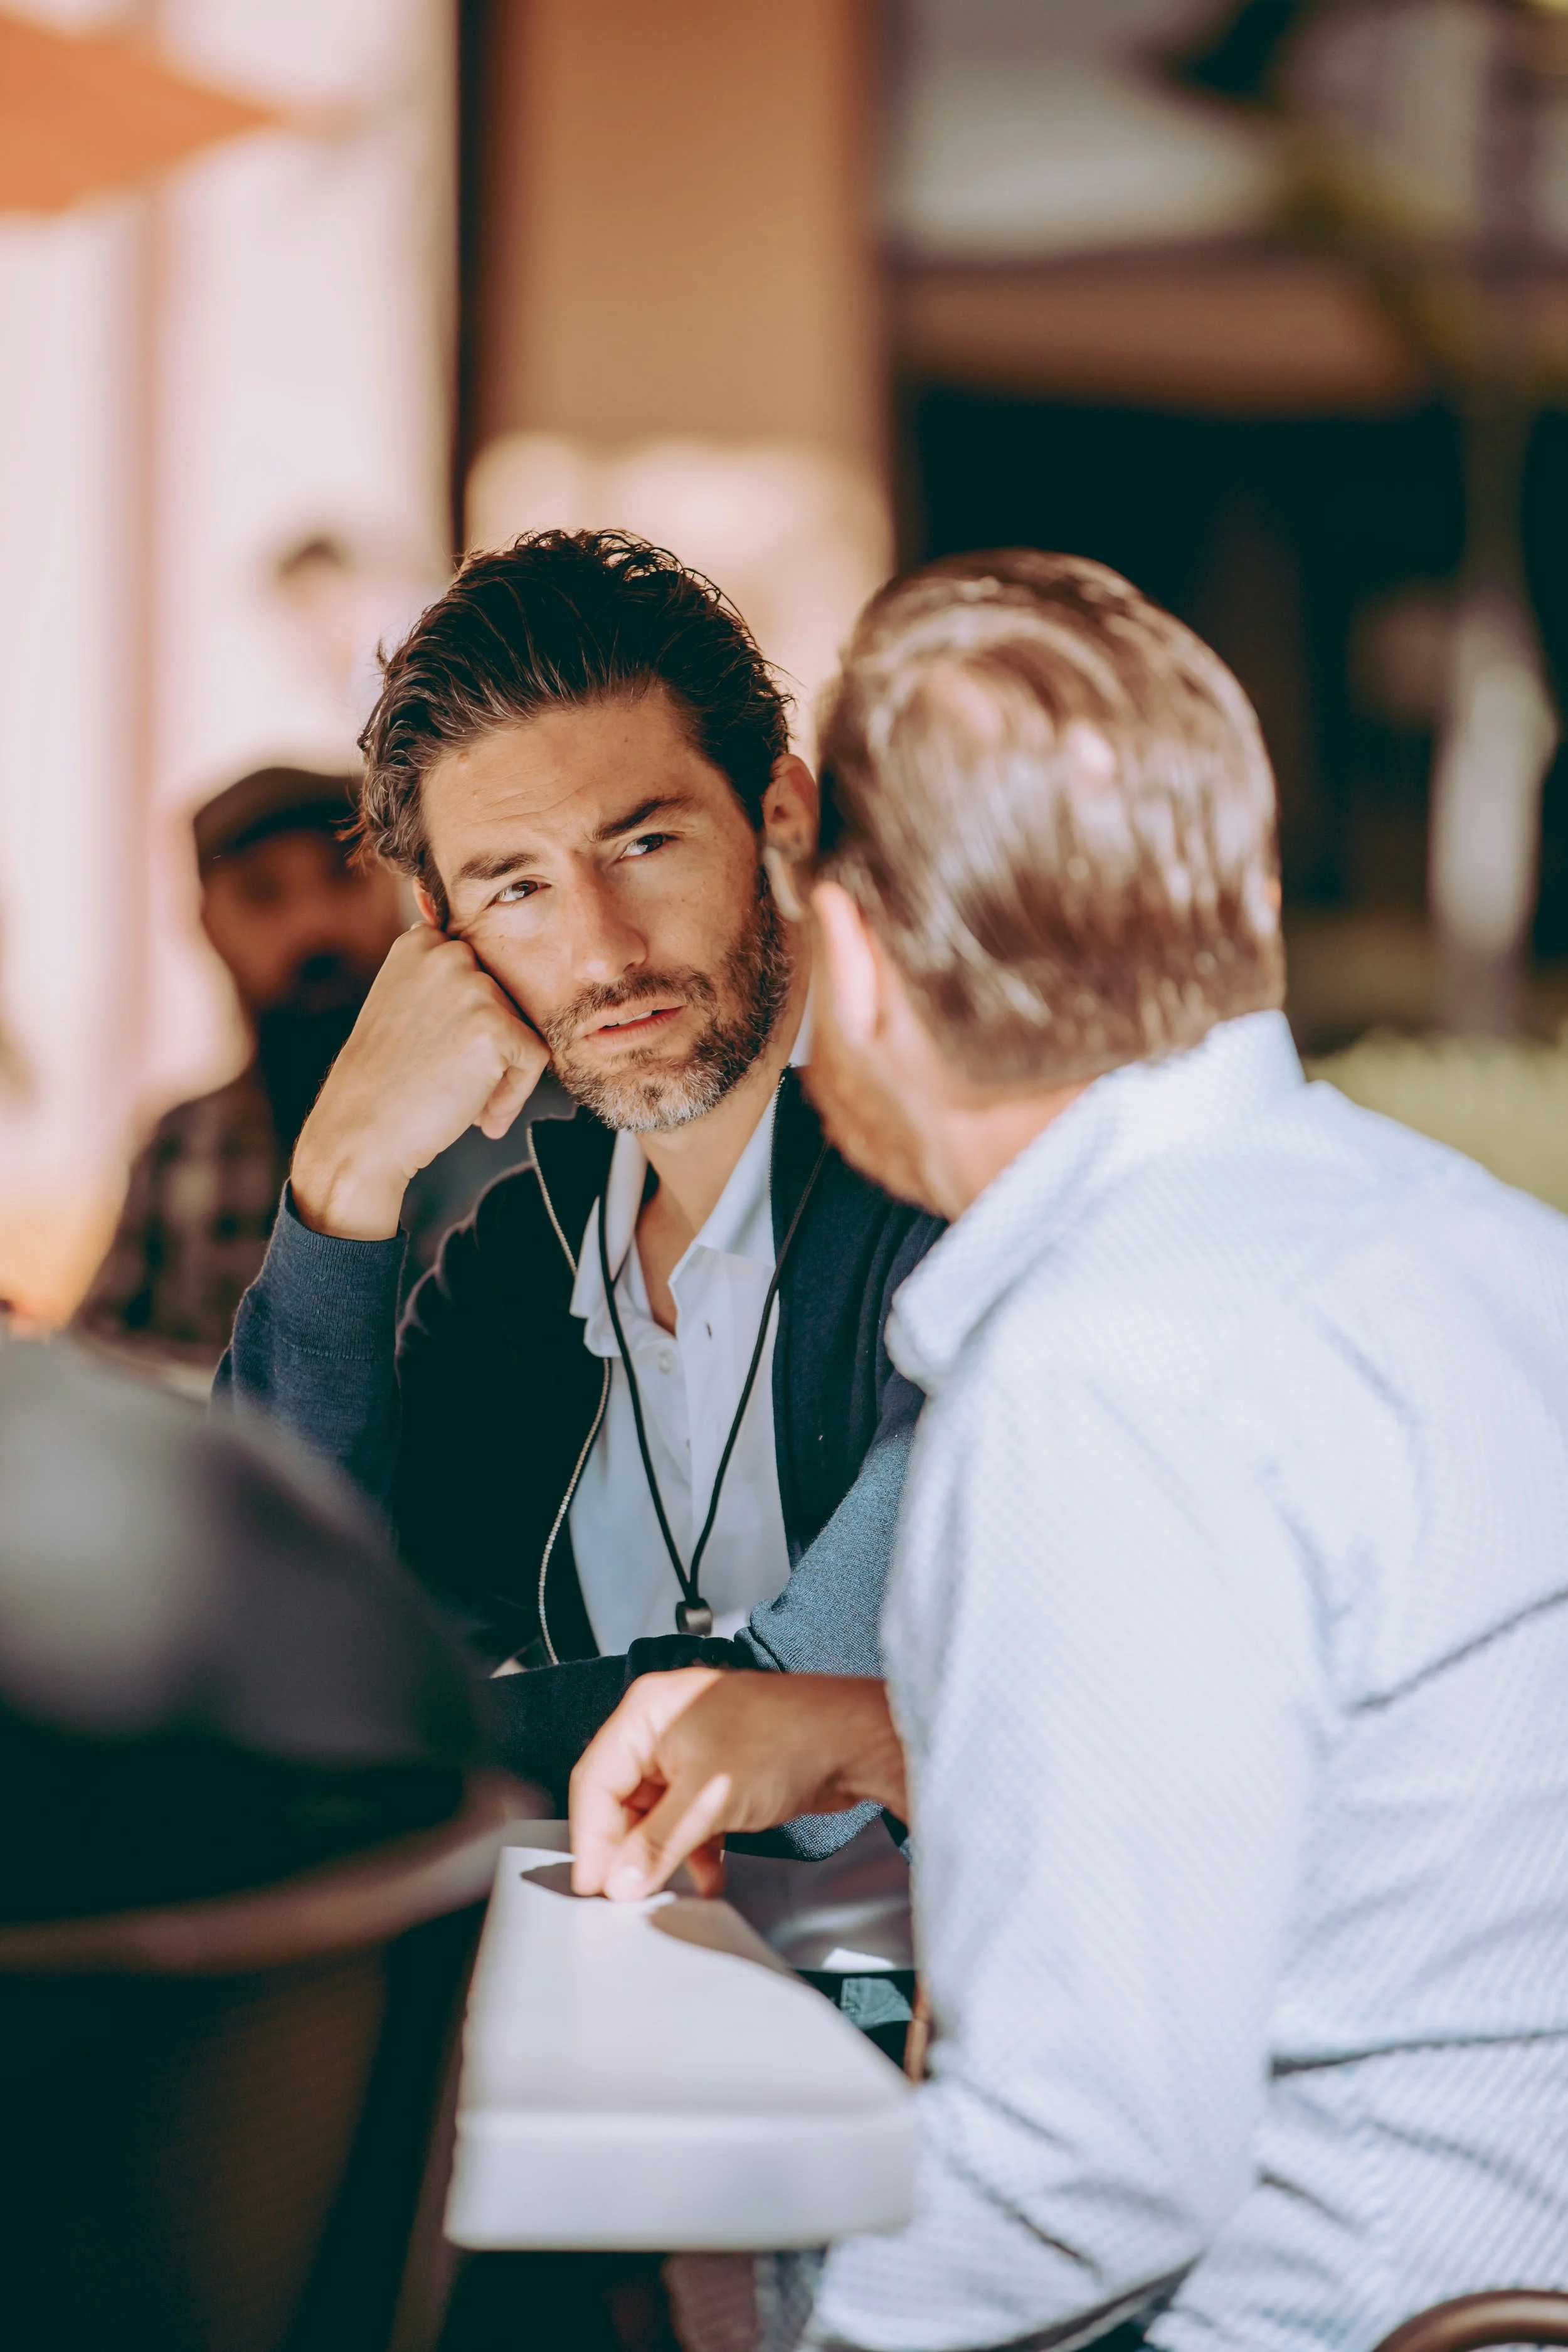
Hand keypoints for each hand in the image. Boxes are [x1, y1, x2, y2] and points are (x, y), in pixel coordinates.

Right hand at [291, 923, 549, 1238]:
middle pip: (505, 1002)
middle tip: (456, 1086)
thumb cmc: (380, 1081)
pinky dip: (515, 1094)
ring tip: (467, 1106)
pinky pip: (535, 1058)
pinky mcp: (496, 1027)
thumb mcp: (399, 1006)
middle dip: (490, 1049)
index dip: (471, 1023)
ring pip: (522, 1030)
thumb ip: (440, 985)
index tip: (446, 1056)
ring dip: (503, 1074)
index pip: (481, 973)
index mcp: (421, 943)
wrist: (358, 1132)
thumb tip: (492, 988)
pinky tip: (481, 1120)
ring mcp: (473, 987)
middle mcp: (448, 953)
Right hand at [569, 1668, 906, 1901]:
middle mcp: (667, 1725)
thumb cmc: (789, 1737)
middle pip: (623, 1797)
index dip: (590, 1837)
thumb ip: (656, 1843)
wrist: (854, 1741)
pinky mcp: (723, 1773)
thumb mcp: (707, 1799)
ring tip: (662, 1888)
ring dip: (662, 1853)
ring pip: (658, 1812)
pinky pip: (691, 1817)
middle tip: (623, 1893)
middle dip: (627, 1848)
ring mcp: (697, 1749)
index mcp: (649, 1711)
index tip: (592, 1883)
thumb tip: (621, 1879)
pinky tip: (706, 1876)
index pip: (596, 1779)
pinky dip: (695, 1848)